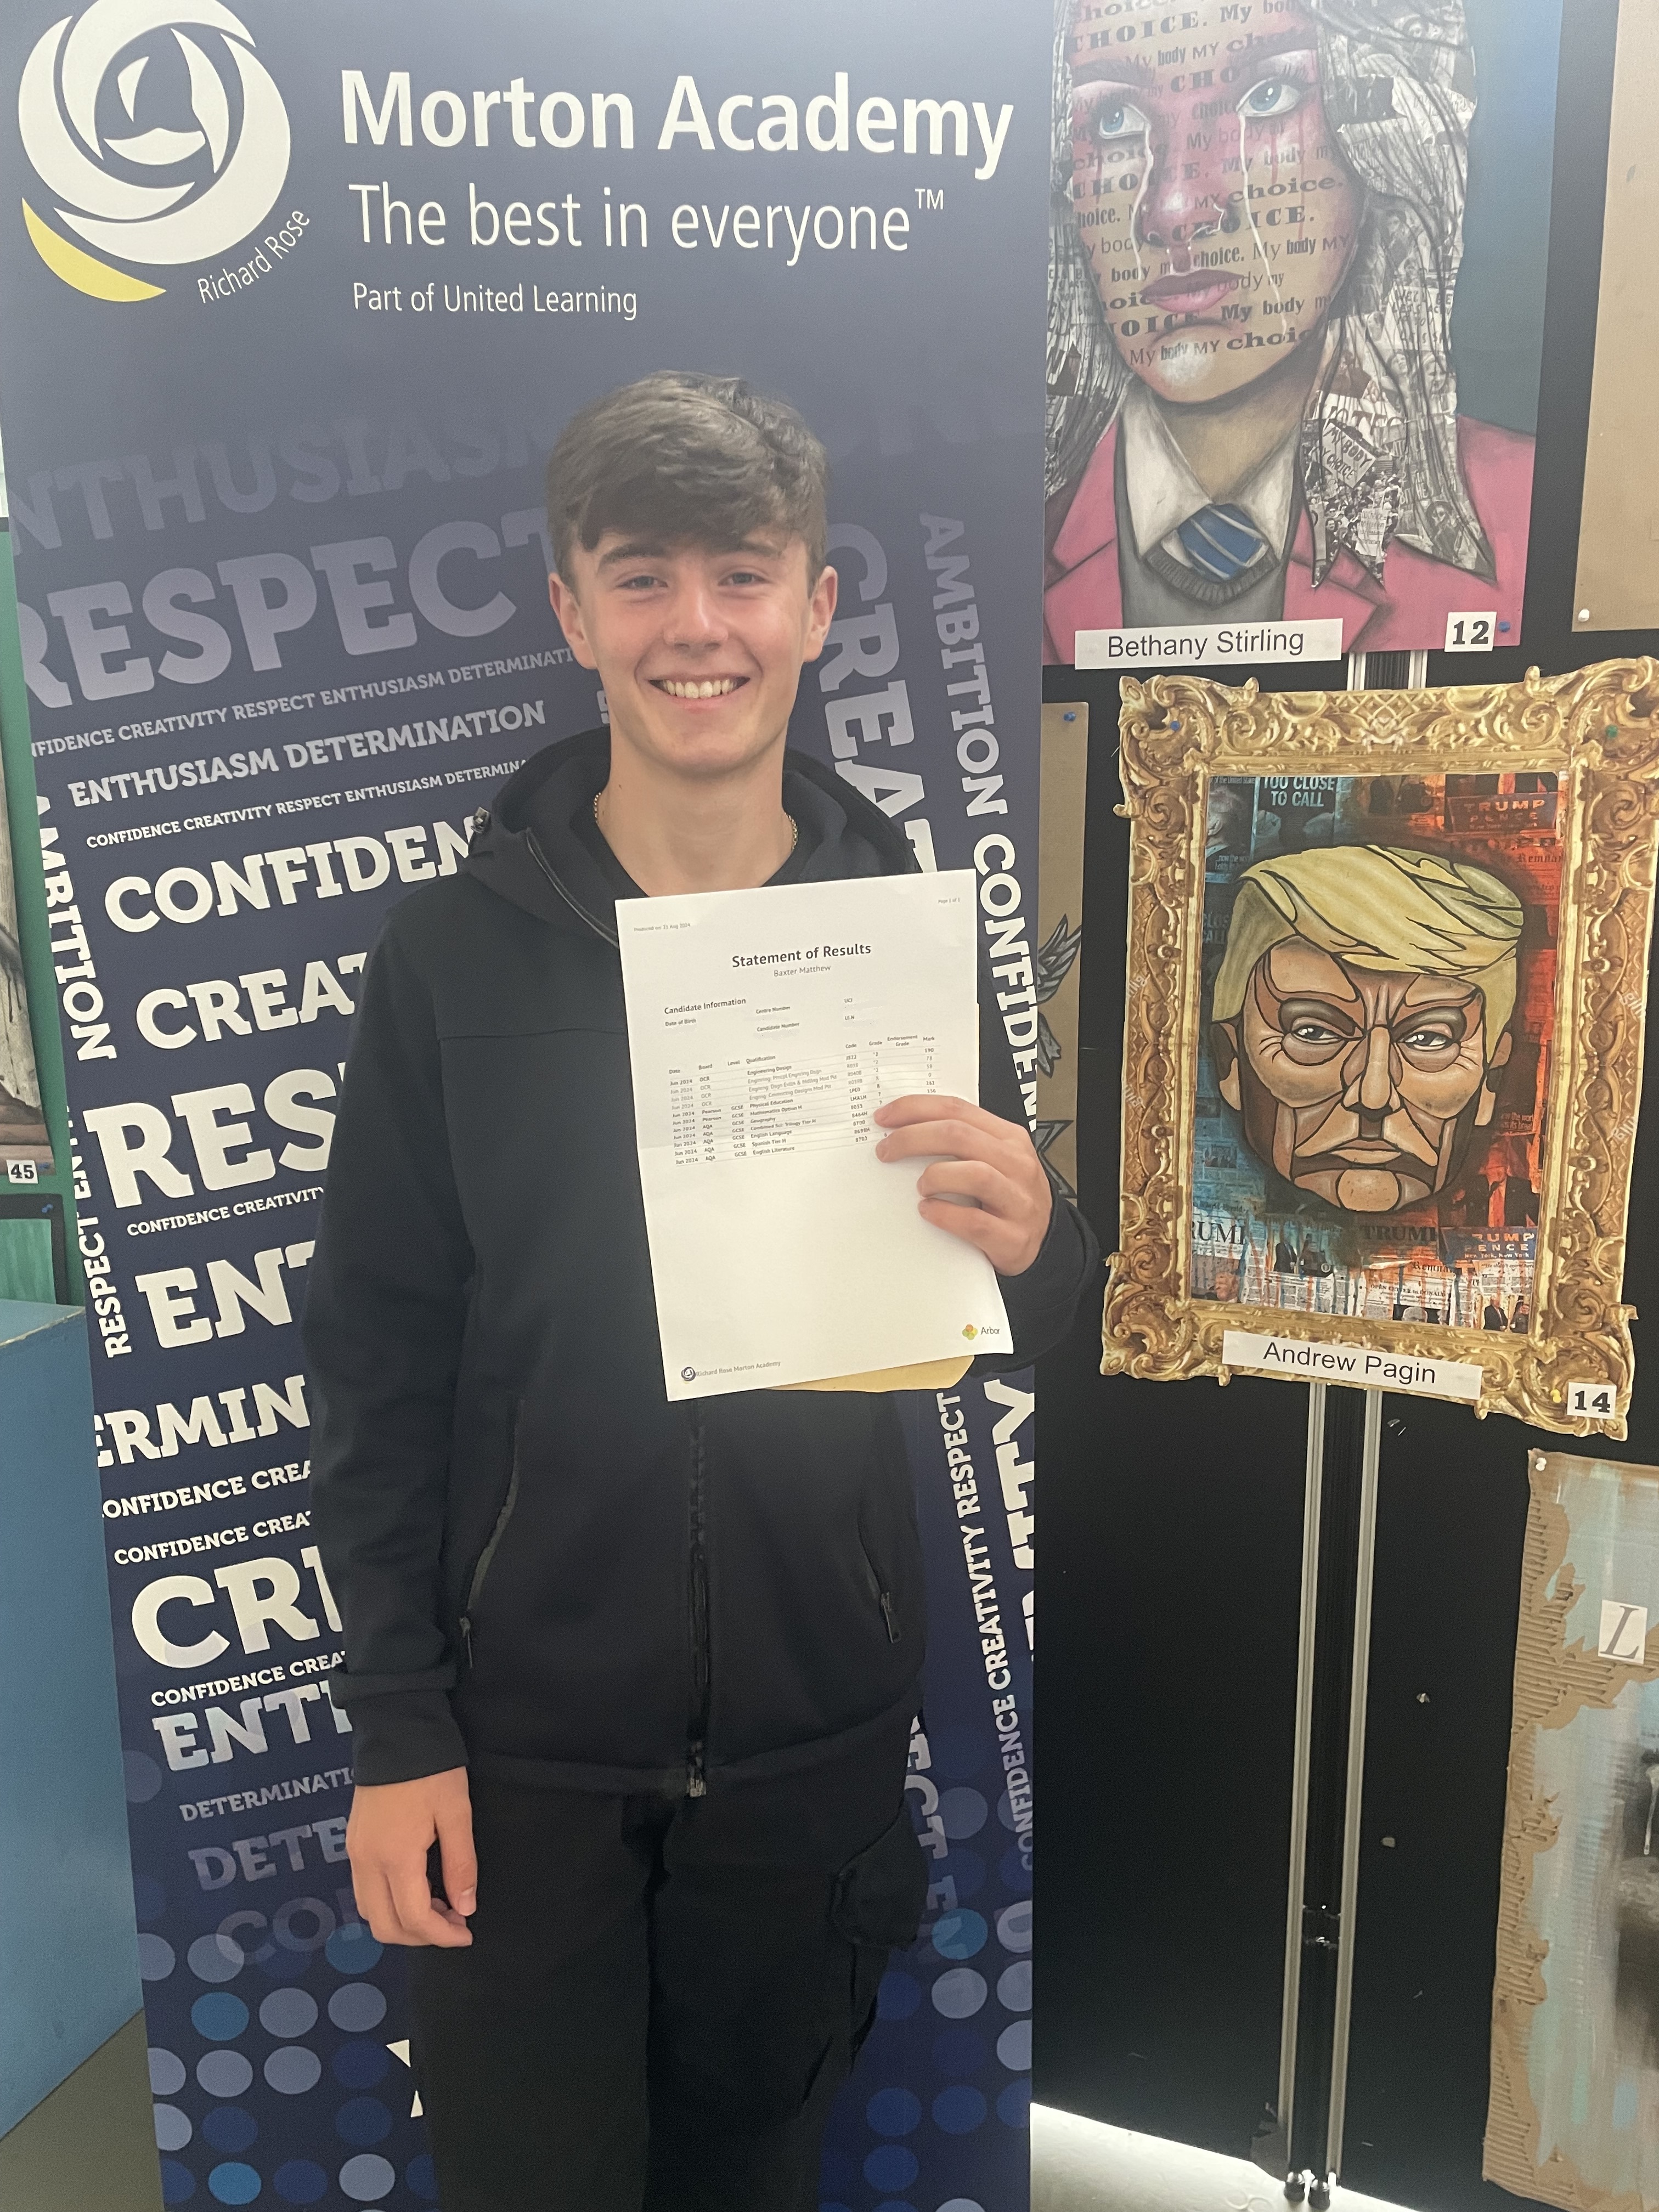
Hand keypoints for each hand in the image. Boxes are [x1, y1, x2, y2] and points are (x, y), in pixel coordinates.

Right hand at [346, 1766, 475, 1946]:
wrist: (396, 1730)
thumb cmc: (432, 1770)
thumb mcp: (457, 1813)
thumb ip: (461, 1864)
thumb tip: (465, 1909)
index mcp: (395, 1857)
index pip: (413, 1918)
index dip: (442, 1936)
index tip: (467, 1934)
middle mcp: (367, 1862)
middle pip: (384, 1926)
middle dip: (420, 1937)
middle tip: (454, 1923)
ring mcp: (355, 1853)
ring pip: (370, 1912)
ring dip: (403, 1922)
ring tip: (439, 1906)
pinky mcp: (354, 1843)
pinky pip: (365, 1891)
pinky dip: (390, 1903)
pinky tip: (418, 1888)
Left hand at [874, 1094, 1052, 1275]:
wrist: (1045, 1241)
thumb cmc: (1008, 1197)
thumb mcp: (995, 1159)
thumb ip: (961, 1142)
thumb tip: (904, 1130)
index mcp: (1008, 1137)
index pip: (957, 1109)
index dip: (915, 1109)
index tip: (885, 1118)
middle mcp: (1016, 1163)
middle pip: (959, 1135)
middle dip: (913, 1138)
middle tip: (886, 1151)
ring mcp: (1017, 1200)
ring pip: (974, 1174)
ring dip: (936, 1176)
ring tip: (920, 1186)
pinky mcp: (1012, 1237)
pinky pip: (975, 1221)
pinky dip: (945, 1214)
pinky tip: (928, 1212)